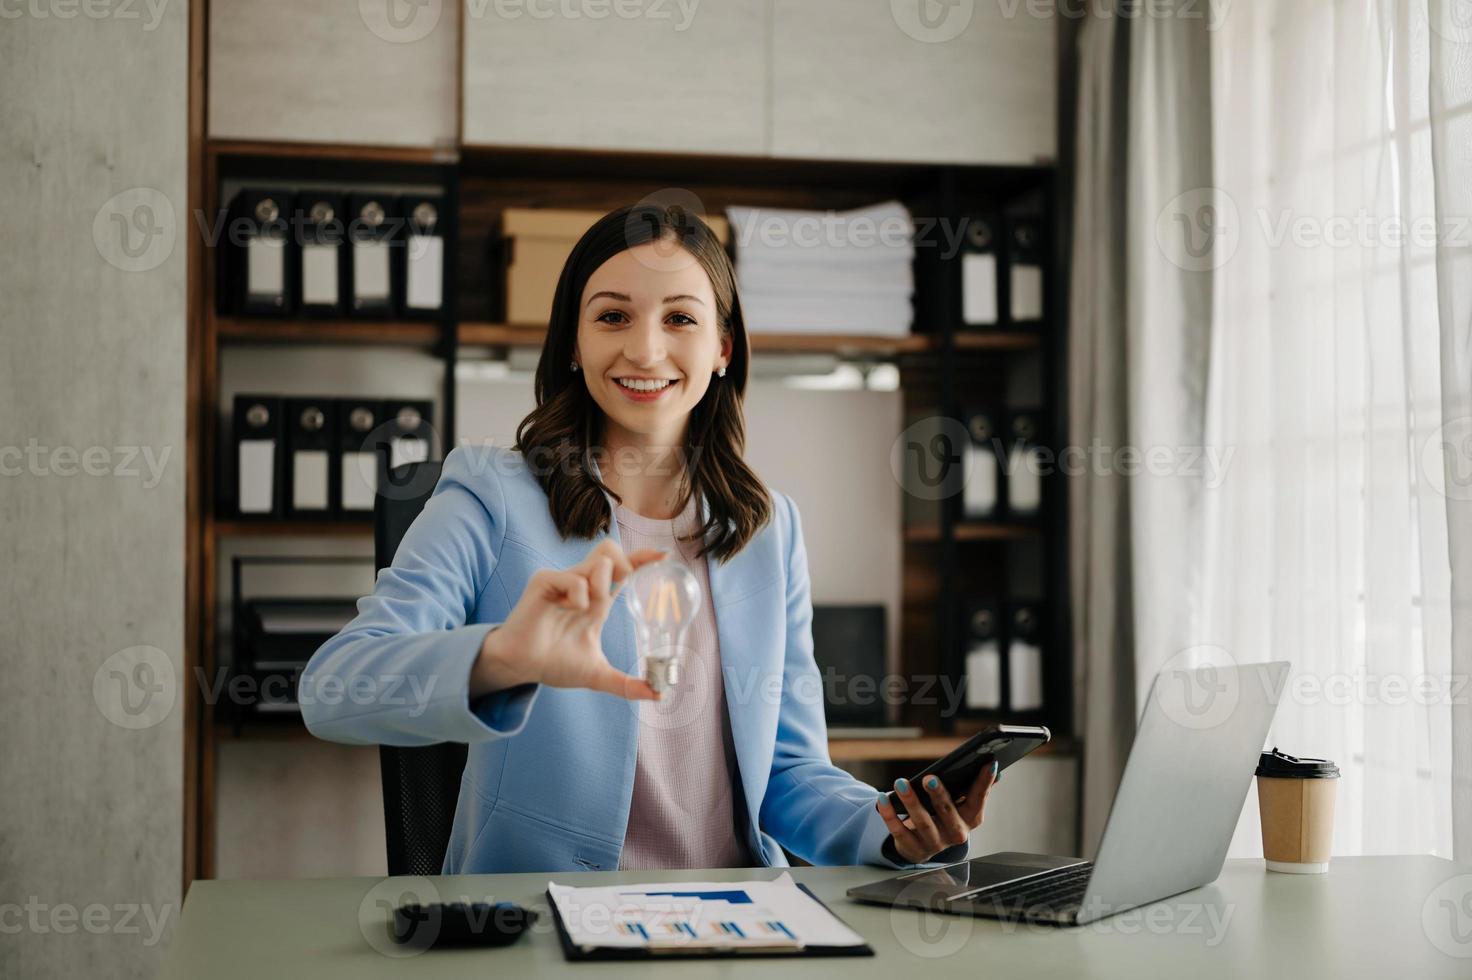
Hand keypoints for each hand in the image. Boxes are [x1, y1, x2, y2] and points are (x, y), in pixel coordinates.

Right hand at [470, 539, 668, 701]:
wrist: (521, 667)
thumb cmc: (553, 663)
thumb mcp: (597, 675)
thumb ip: (626, 685)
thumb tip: (657, 696)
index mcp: (597, 600)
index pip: (625, 569)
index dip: (644, 558)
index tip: (664, 557)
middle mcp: (583, 585)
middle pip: (611, 550)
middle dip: (626, 564)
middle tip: (619, 590)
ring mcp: (564, 580)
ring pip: (599, 561)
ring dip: (603, 584)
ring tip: (589, 610)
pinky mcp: (545, 581)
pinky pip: (574, 579)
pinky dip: (579, 596)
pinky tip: (567, 610)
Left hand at [875, 759, 1000, 863]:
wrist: (922, 846)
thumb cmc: (943, 816)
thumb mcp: (960, 804)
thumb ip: (974, 788)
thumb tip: (994, 768)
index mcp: (970, 819)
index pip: (979, 799)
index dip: (985, 783)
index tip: (989, 763)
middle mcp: (956, 833)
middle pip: (948, 813)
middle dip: (939, 795)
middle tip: (929, 778)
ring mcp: (934, 843)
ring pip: (922, 822)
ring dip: (911, 801)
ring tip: (900, 783)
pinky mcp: (912, 848)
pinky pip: (899, 831)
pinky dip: (890, 815)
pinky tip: (883, 798)